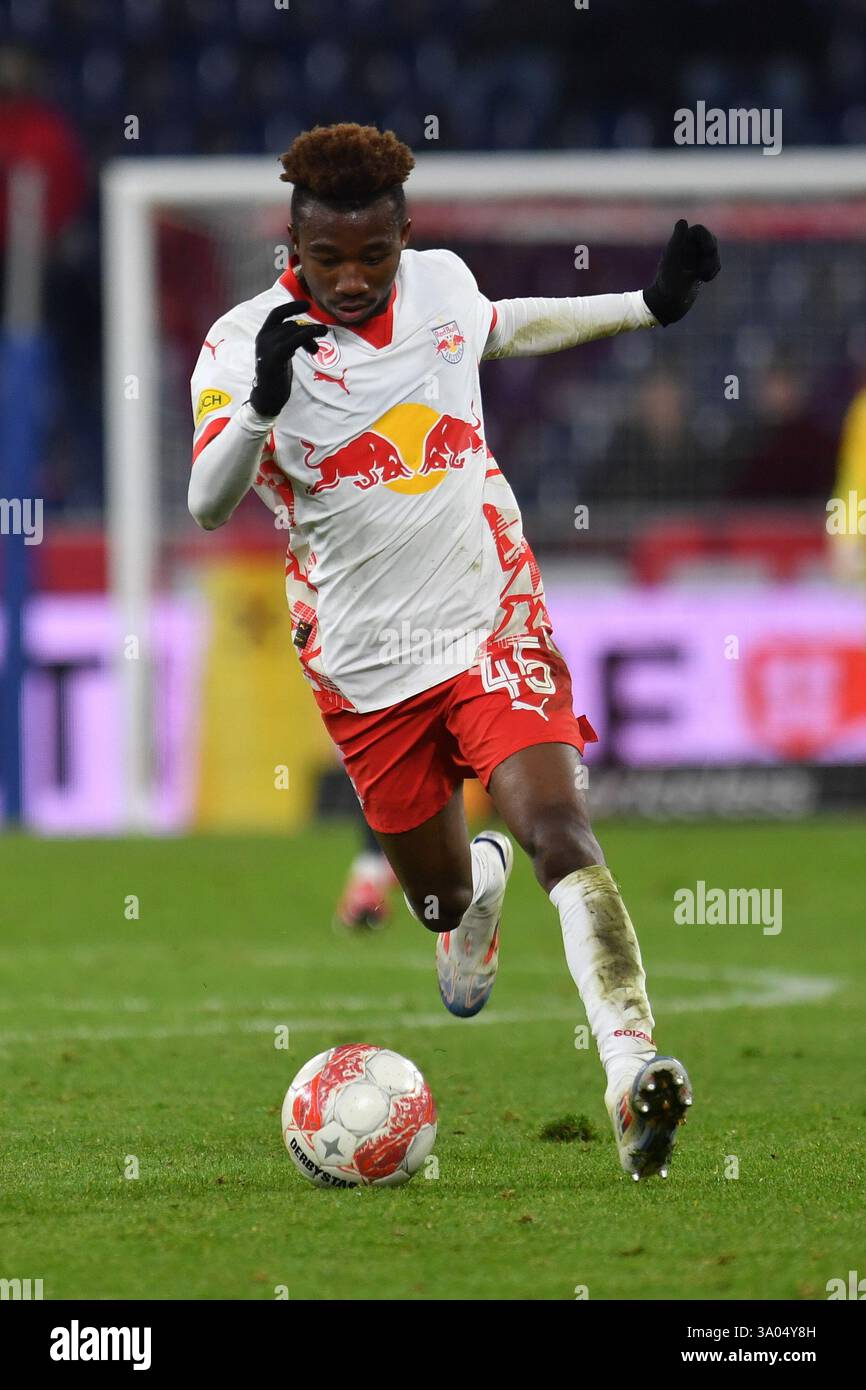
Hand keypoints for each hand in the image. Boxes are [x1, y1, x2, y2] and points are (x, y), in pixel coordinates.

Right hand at [248, 300, 327, 415]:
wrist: (267, 397)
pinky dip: (306, 337)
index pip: (277, 313)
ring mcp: (267, 347)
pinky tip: (314, 346)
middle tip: (323, 334)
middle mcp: (263, 338)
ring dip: (310, 335)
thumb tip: (308, 331)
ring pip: (293, 330)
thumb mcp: (281, 354)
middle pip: (290, 324)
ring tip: (317, 348)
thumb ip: (289, 341)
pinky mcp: (275, 356)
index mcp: (263, 335)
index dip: (292, 307)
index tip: (307, 304)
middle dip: (308, 329)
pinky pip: (293, 340)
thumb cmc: (276, 376)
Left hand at [643, 219, 720, 325]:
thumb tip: (683, 221)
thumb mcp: (671, 261)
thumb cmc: (667, 284)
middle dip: (711, 253)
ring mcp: (695, 259)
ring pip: (714, 253)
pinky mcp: (700, 270)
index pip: (699, 230)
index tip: (708, 251)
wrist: (667, 305)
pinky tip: (704, 280)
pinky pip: (715, 264)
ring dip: (712, 264)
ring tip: (702, 276)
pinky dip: (712, 271)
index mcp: (679, 243)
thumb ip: (677, 241)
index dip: (706, 238)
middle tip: (704, 269)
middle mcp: (687, 248)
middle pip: (710, 240)